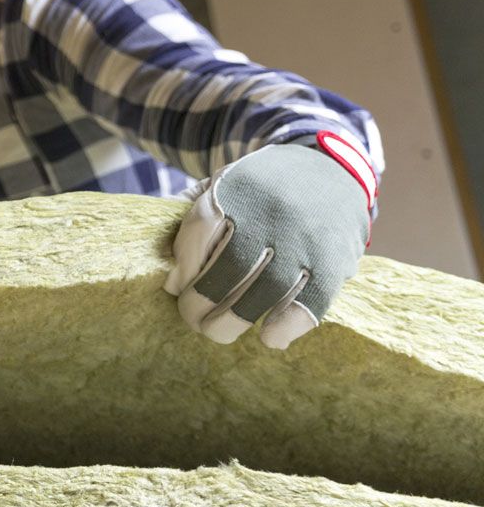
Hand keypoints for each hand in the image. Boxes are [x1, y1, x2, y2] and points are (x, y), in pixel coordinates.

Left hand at [165, 133, 376, 348]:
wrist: (330, 169)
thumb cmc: (259, 189)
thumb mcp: (221, 183)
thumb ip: (191, 223)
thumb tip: (172, 281)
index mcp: (239, 188)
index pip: (202, 229)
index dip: (185, 267)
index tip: (176, 289)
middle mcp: (273, 213)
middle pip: (231, 265)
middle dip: (203, 302)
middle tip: (193, 320)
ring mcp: (305, 239)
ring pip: (268, 288)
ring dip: (236, 318)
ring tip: (218, 331)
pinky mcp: (334, 262)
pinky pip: (311, 301)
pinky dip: (287, 325)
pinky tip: (269, 337)